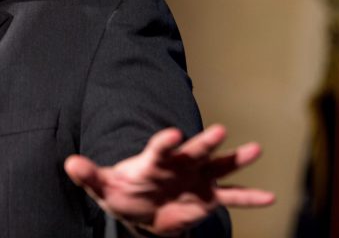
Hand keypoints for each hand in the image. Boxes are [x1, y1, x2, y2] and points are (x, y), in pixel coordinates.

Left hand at [64, 124, 273, 236]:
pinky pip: (232, 197)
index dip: (166, 140)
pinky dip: (250, 197)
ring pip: (220, 168)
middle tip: (220, 131)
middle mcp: (180, 164)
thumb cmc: (122, 191)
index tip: (174, 133)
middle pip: (194, 151)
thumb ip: (89, 175)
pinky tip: (270, 195)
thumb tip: (68, 163)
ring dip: (237, 160)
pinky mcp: (208, 199)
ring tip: (257, 149)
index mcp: (154, 160)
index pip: (160, 147)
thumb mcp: (102, 186)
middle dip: (205, 142)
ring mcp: (197, 180)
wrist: (141, 208)